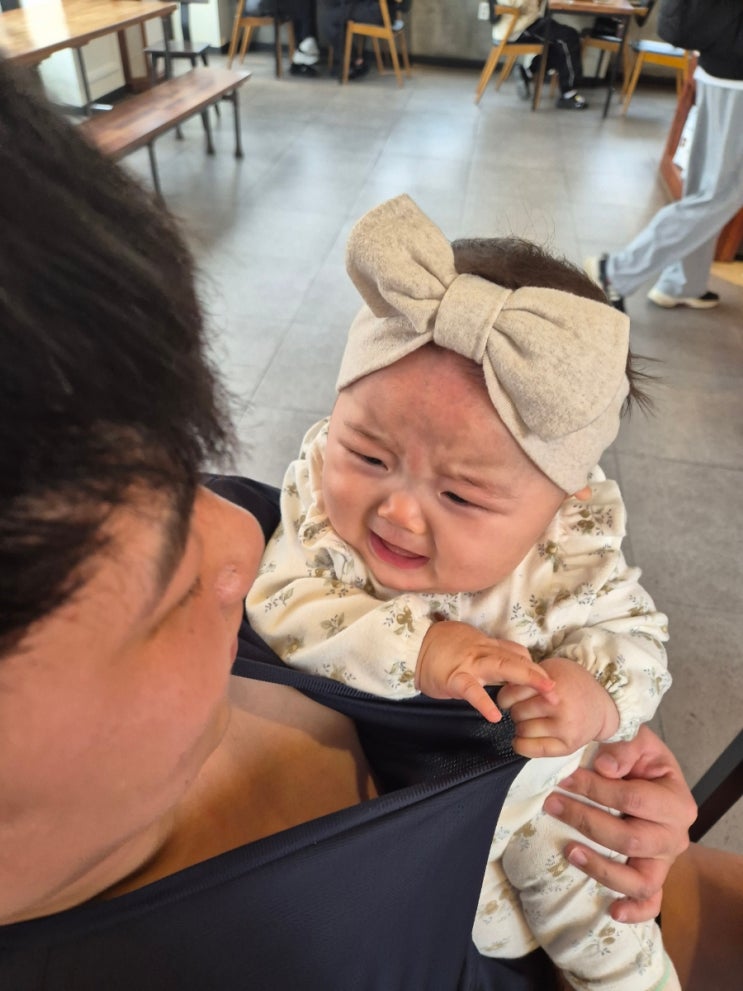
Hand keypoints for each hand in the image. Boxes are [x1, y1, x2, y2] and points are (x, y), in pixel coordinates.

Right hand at [416, 621, 555, 721]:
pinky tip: (496, 716)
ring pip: (502, 668)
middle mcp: (484, 652)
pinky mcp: (454, 678)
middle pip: (518, 660)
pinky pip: (471, 690)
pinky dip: (484, 702)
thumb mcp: (472, 642)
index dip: (536, 668)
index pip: (518, 654)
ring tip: (545, 694)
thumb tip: (519, 657)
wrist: (413, 644)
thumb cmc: (442, 645)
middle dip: (540, 675)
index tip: (550, 682)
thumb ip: (494, 650)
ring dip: (526, 680)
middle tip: (557, 691)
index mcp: (488, 646)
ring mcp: (470, 664)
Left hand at [497, 657, 619, 757]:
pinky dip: (521, 745)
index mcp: (553, 685)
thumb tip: (504, 685)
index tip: (510, 698)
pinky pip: (533, 750)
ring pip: (523, 730)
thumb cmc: (572, 684)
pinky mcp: (567, 746)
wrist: (602, 705)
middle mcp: (559, 707)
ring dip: (521, 726)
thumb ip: (530, 677)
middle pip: (517, 712)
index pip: (512, 694)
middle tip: (525, 709)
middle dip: (515, 710)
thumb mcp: (551, 670)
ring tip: (530, 720)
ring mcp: (565, 728)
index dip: (506, 697)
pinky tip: (522, 738)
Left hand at [543, 725, 696, 922]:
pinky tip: (611, 910)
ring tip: (568, 850)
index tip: (565, 779)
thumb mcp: (636, 739)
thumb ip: (623, 747)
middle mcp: (675, 836)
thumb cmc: (638, 758)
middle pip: (630, 839)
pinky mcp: (653, 877)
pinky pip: (650, 902)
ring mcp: (664, 861)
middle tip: (553, 804)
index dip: (596, 789)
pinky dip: (634, 911)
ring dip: (600, 867)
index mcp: (676, 801)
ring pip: (639, 879)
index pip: (633, 799)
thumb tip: (603, 768)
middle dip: (586, 821)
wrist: (646, 774)